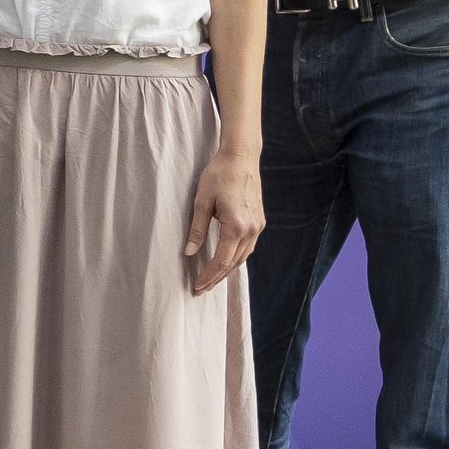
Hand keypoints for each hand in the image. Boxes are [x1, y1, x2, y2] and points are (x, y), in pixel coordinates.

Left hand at [185, 150, 262, 292]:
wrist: (241, 158)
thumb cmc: (218, 176)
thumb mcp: (201, 202)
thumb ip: (197, 229)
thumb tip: (189, 252)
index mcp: (236, 226)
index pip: (221, 260)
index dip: (208, 276)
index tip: (196, 286)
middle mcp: (251, 229)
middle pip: (234, 263)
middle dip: (217, 278)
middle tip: (201, 289)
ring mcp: (258, 226)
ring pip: (243, 256)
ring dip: (227, 270)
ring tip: (211, 279)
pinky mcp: (259, 220)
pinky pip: (248, 246)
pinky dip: (236, 257)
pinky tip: (226, 261)